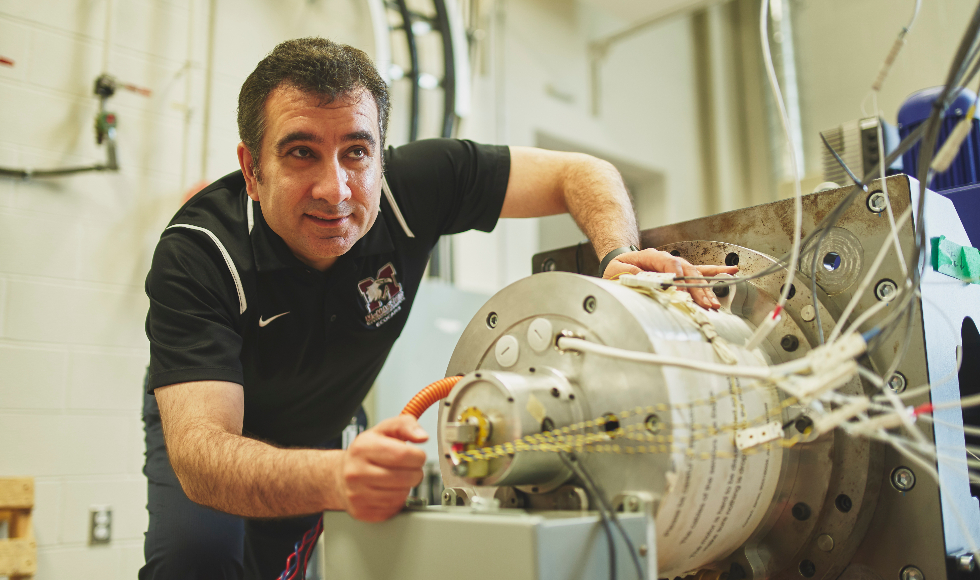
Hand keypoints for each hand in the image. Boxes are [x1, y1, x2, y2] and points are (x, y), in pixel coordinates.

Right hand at [336, 415, 427, 521]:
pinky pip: (392, 509)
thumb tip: (422, 436)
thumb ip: (405, 425)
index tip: (418, 456)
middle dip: (416, 473)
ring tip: (399, 479)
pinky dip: (398, 501)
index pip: (402, 455)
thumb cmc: (365, 452)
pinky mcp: (362, 511)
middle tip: (412, 469)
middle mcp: (356, 472)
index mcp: (363, 448)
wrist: (340, 476)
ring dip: (407, 487)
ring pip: (400, 495)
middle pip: (404, 478)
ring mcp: (357, 494)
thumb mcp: (383, 430)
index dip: (418, 456)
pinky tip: (390, 491)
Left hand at [603, 249, 738, 309]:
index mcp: (651, 256)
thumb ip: (631, 275)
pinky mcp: (681, 273)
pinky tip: (730, 271)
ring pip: (695, 275)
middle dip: (697, 289)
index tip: (681, 291)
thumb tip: (646, 281)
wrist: (621, 263)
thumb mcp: (617, 271)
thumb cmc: (618, 268)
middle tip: (705, 304)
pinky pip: (700, 272)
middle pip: (687, 272)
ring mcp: (677, 266)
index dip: (677, 277)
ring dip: (706, 290)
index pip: (670, 264)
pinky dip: (715, 272)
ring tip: (714, 304)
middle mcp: (668, 259)